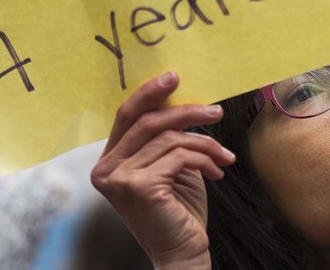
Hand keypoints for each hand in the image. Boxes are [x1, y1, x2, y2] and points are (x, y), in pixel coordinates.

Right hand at [91, 71, 234, 268]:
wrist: (183, 252)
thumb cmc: (179, 211)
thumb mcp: (170, 165)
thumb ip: (166, 137)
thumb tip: (182, 101)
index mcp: (109, 161)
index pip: (126, 116)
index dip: (150, 93)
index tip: (175, 77)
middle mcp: (106, 169)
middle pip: (148, 121)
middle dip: (186, 111)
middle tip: (215, 111)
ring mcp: (119, 179)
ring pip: (168, 138)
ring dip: (204, 143)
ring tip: (223, 156)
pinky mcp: (139, 186)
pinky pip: (178, 156)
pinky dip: (203, 159)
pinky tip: (216, 172)